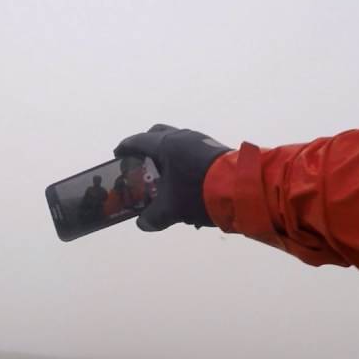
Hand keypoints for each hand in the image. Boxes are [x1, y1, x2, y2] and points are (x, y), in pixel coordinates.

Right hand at [114, 124, 232, 230]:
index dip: (125, 148)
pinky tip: (185, 183)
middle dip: (146, 147)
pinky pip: (191, 151)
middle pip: (157, 135)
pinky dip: (182, 162)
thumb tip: (143, 224)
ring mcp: (200, 140)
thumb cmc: (198, 193)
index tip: (118, 155)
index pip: (138, 141)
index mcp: (166, 145)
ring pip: (177, 143)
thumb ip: (153, 217)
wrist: (241, 189)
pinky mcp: (214, 148)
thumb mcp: (171, 209)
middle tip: (140, 163)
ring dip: (167, 156)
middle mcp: (182, 137)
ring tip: (164, 177)